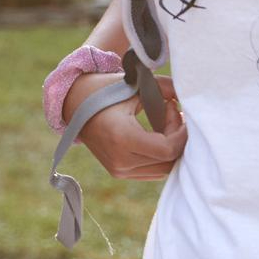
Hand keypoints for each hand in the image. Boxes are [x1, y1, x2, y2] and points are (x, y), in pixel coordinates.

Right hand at [67, 71, 184, 180]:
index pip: (167, 149)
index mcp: (122, 138)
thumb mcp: (133, 85)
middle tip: (173, 112)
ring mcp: (119, 170)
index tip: (177, 109)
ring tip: (165, 121)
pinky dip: (161, 155)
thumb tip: (185, 94)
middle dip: (178, 138)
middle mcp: (120, 161)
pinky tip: (158, 133)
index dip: (181, 133)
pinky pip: (152, 171)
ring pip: (163, 169)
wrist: (73, 104)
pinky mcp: (119, 172)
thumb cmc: (104, 91)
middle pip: (169, 162)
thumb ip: (163, 87)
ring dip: (171, 147)